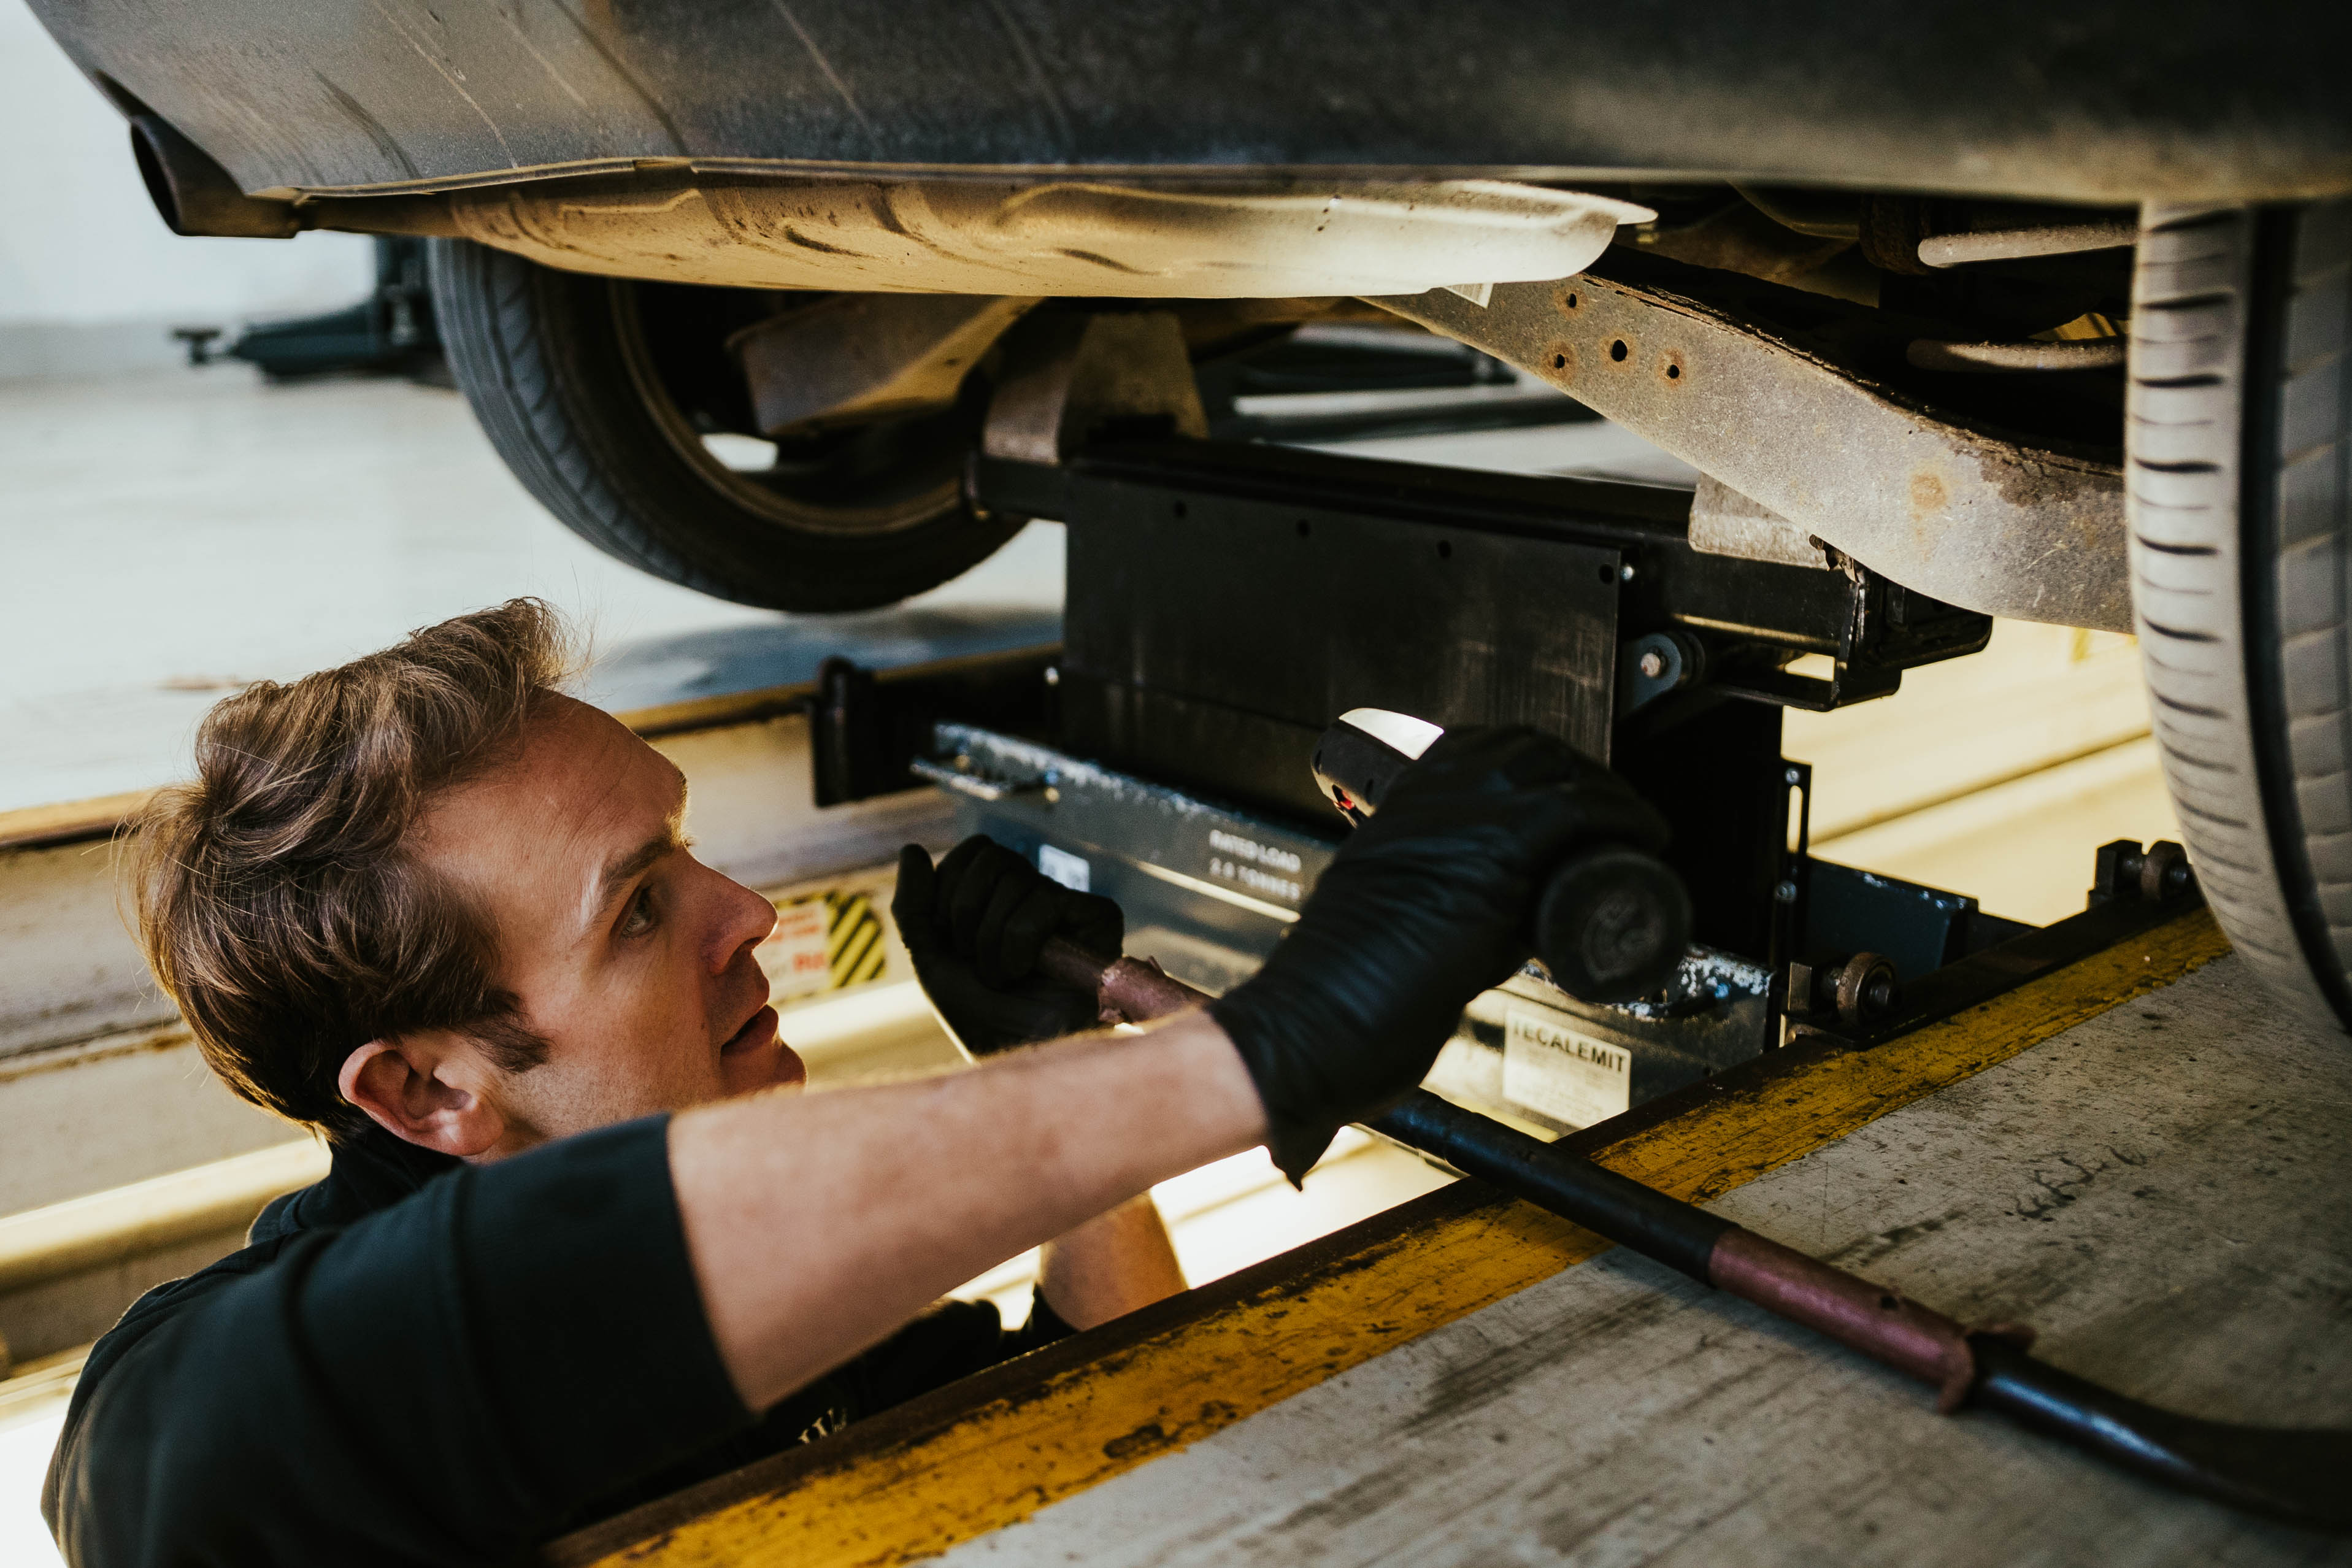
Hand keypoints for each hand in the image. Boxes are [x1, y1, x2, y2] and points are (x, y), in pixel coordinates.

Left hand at [893, 836, 1126, 1056]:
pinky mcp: (1098, 916)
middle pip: (991, 856)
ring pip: (1014, 880)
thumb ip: (915, 907)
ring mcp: (1069, 904)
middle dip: (965, 914)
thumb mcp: (933, 960)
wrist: (1022, 1057)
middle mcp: (1038, 893)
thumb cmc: (982, 1018)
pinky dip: (1018, 945)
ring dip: (991, 941)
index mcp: (1002, 896)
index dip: (949, 889)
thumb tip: (911, 847)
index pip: (975, 851)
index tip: (951, 940)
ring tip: (1004, 976)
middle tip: (976, 959)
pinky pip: (1041, 903)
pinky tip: (1030, 973)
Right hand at [1208, 727, 1641, 1181]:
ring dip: (1606, 790)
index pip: (1479, 748)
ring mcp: (1461, 818)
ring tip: (1632, 826)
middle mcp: (1428, 798)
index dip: (1537, 764)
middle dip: (1579, 772)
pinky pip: (1578, 809)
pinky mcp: (1494, 852)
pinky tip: (1646, 836)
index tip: (1566, 791)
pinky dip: (1624, 815)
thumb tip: (1511, 917)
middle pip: (1528, 750)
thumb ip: (1442, 902)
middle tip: (1611, 813)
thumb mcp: (1390, 914)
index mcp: (1397, 805)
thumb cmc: (1340, 991)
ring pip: (1558, 768)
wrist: (1316, 1019)